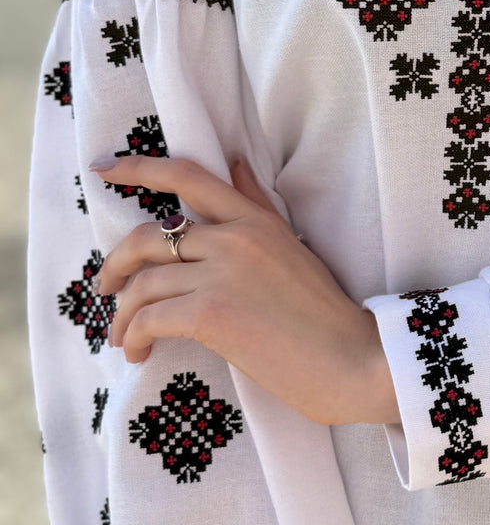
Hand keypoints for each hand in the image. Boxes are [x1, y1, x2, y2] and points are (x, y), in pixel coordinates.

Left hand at [95, 154, 399, 427]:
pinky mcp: (211, 313)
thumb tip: (235, 164)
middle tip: (106, 288)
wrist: (351, 360)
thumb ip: (258, 207)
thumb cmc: (324, 314)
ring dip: (122, 314)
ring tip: (124, 338)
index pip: (187, 176)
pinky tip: (139, 353)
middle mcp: (236, 237)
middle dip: (114, 263)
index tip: (103, 170)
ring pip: (143, 282)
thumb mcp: (292, 247)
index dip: (137, 167)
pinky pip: (149, 318)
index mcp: (255, 220)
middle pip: (147, 235)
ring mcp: (222, 273)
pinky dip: (133, 338)